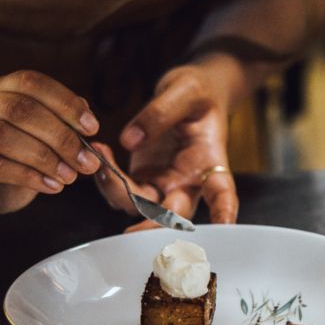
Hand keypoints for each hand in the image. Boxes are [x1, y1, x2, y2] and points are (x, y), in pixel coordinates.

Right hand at [0, 70, 101, 239]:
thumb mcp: (30, 147)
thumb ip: (54, 128)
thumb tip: (87, 113)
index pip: (29, 82)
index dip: (65, 102)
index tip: (92, 127)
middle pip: (19, 107)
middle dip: (61, 134)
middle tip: (87, 160)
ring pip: (2, 134)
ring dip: (45, 156)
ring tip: (70, 177)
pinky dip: (28, 175)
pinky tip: (51, 186)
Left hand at [101, 53, 243, 230]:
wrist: (189, 95)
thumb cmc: (197, 94)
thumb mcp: (185, 90)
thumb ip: (160, 112)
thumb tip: (130, 141)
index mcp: (210, 162)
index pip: (221, 190)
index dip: (224, 209)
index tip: (224, 224)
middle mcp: (189, 182)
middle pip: (174, 213)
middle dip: (152, 225)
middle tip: (131, 234)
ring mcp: (164, 184)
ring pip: (141, 206)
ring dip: (117, 191)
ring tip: (100, 157)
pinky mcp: (143, 180)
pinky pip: (122, 191)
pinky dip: (106, 178)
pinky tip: (100, 152)